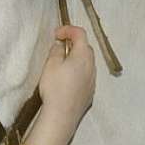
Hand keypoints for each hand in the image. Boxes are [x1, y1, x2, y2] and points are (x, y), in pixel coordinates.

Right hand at [24, 26, 95, 144]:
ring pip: (87, 62)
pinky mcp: (90, 92)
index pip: (80, 34)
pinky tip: (67, 78)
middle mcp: (92, 66)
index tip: (56, 34)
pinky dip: (78, 70)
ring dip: (77, 57)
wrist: (62, 115)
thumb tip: (61, 44)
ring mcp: (93, 80)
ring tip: (62, 62)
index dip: (68, 30)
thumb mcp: (51, 65)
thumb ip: (56, 51)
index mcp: (82, 55)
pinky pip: (86, 75)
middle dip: (73, 43)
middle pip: (86, 47)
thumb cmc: (55, 87)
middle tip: (59, 46)